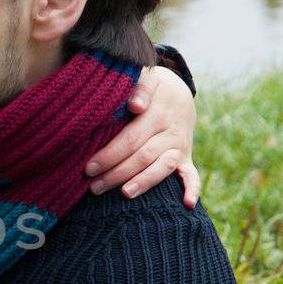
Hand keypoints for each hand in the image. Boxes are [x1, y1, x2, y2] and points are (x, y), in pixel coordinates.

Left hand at [85, 64, 199, 206]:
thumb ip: (139, 89)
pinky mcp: (186, 157)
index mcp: (158, 113)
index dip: (110, 154)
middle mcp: (171, 131)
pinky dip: (192, 189)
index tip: (89, 167)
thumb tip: (136, 105)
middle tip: (93, 187)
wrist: (177, 90)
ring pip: (162, 167)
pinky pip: (192, 174)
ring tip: (124, 194)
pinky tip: (187, 204)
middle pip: (143, 156)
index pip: (131, 138)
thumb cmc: (150, 88)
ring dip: (143, 182)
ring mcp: (180, 146)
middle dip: (116, 173)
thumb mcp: (145, 79)